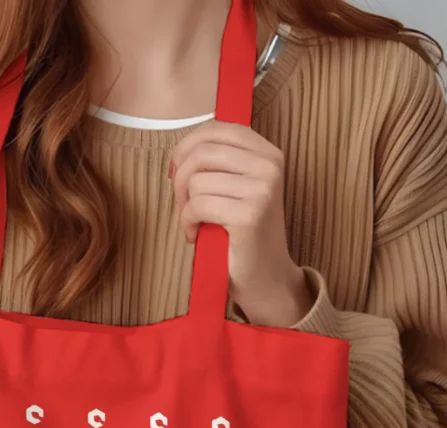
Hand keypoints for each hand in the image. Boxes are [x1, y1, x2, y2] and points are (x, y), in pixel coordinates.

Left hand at [170, 122, 312, 326]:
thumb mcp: (237, 187)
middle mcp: (270, 166)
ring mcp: (262, 189)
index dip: (187, 147)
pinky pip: (197, 205)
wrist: (266, 278)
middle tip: (182, 203)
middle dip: (181, 178)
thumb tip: (181, 150)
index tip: (177, 171)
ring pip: (196, 181)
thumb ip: (220, 162)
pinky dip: (187, 222)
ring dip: (184, 206)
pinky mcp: (249, 214)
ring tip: (194, 223)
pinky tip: (196, 235)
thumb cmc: (244, 233)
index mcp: (268, 153)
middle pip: (202, 152)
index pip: (216, 129)